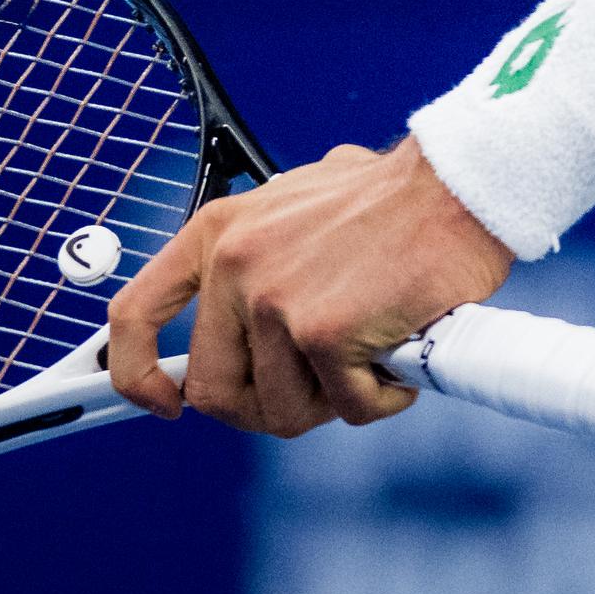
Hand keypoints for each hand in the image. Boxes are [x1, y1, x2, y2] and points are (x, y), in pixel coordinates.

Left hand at [108, 135, 513, 435]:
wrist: (458, 182)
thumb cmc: (393, 196)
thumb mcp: (298, 206)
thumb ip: (261, 257)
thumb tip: (245, 323)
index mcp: (221, 230)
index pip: (137, 313)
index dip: (138, 373)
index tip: (167, 403)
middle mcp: (236, 264)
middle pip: (215, 391)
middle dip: (268, 406)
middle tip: (322, 386)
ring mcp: (276, 301)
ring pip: (283, 411)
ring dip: (332, 402)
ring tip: (372, 359)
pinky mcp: (324, 333)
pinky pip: (346, 408)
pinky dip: (381, 398)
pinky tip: (403, 358)